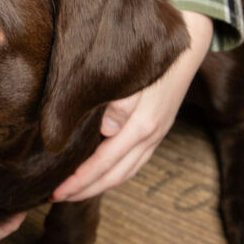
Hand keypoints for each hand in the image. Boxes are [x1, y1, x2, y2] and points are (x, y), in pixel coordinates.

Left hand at [52, 10, 213, 202]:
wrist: (186, 46)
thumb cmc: (150, 60)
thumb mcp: (129, 81)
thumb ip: (116, 107)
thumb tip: (105, 133)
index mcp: (140, 127)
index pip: (103, 163)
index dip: (79, 180)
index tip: (56, 190)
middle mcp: (150, 137)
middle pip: (114, 175)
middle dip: (85, 189)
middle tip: (57, 197)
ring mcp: (156, 136)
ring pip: (126, 172)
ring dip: (100, 185)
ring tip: (75, 191)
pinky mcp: (157, 131)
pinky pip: (134, 162)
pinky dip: (115, 174)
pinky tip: (100, 174)